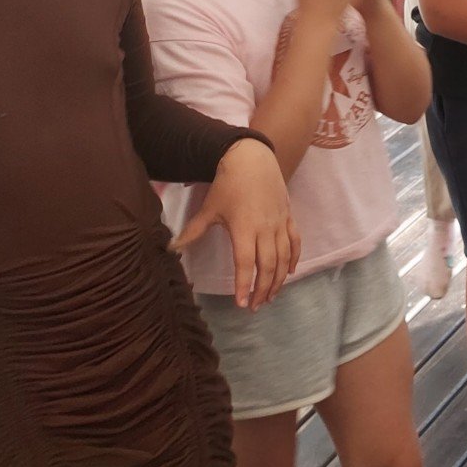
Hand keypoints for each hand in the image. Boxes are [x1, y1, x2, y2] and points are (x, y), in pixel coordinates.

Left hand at [172, 140, 300, 308]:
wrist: (252, 160)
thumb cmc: (227, 185)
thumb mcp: (209, 209)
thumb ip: (192, 232)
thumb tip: (170, 249)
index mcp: (244, 229)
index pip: (246, 264)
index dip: (244, 285)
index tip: (240, 303)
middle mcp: (265, 229)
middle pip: (268, 265)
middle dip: (262, 289)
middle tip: (254, 306)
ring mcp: (280, 223)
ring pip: (284, 257)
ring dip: (279, 279)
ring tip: (270, 296)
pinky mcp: (289, 217)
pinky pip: (295, 242)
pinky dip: (294, 258)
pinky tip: (290, 272)